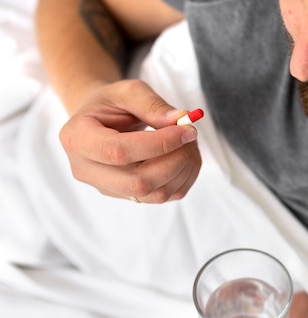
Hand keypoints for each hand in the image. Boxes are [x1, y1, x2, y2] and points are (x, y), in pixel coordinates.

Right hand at [59, 79, 201, 202]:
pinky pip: (165, 196)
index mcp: (77, 139)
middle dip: (175, 160)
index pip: (120, 152)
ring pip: (156, 194)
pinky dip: (184, 177)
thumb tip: (181, 120)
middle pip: (138, 182)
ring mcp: (108, 188)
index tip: (187, 129)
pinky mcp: (128, 196)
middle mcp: (86, 170)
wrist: (101, 121)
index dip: (159, 144)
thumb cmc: (112, 103)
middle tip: (191, 135)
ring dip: (184, 168)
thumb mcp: (128, 91)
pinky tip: (186, 155)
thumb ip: (153, 104)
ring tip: (189, 142)